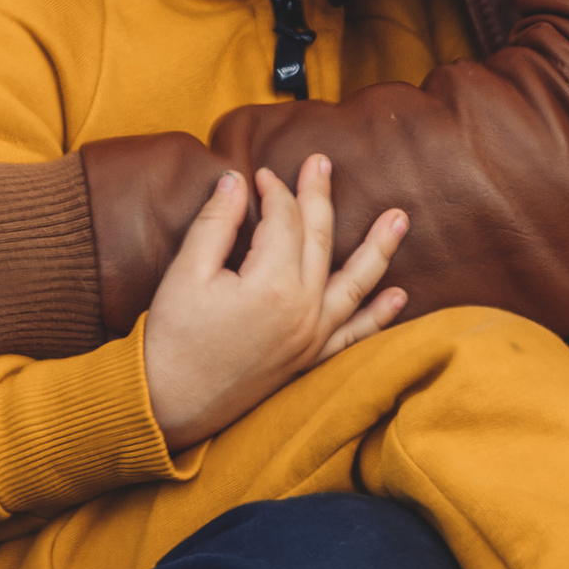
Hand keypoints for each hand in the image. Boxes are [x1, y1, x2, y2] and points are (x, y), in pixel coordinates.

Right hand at [141, 156, 407, 445]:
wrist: (168, 405)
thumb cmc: (172, 338)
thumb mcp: (186, 272)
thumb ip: (216, 223)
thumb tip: (236, 180)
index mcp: (272, 284)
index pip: (284, 220)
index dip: (273, 190)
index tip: (258, 174)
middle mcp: (303, 310)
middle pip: (319, 240)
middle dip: (320, 197)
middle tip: (322, 163)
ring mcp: (311, 338)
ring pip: (353, 284)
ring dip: (378, 249)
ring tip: (400, 219)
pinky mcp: (309, 360)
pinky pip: (354, 335)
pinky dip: (377, 315)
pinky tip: (398, 296)